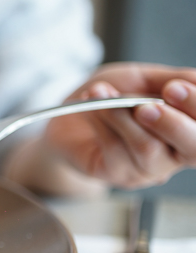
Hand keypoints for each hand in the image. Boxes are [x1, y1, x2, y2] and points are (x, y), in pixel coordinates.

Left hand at [45, 62, 195, 189]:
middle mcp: (175, 153)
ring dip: (121, 115)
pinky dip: (101, 121)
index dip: (195, 107)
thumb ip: (176, 79)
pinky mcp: (118, 175)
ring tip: (100, 93)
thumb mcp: (145, 78)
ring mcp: (148, 169)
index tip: (172, 88)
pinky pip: (115, 149)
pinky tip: (91, 106)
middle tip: (145, 105)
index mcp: (189, 128)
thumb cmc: (113, 94)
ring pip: (148, 148)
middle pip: (193, 150)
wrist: (70, 115)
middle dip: (172, 123)